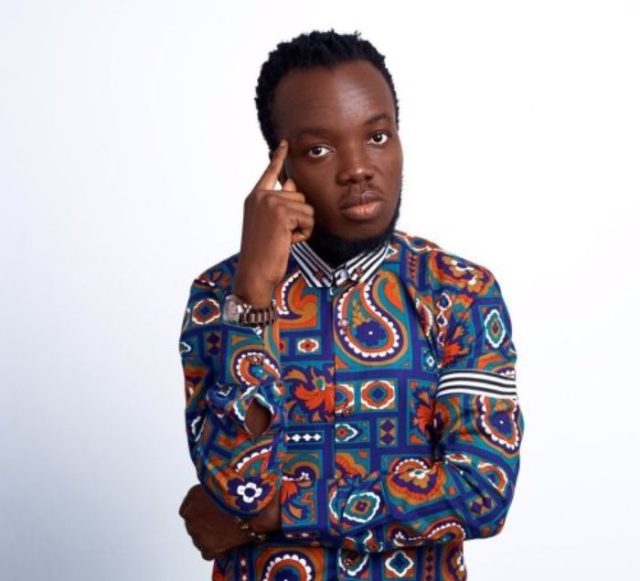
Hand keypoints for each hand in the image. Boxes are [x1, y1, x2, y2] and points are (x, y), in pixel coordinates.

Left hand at [178, 484, 250, 559]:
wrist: (250, 507)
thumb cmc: (240, 492)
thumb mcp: (222, 483)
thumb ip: (212, 491)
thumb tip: (213, 499)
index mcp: (193, 495)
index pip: (188, 506)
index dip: (200, 511)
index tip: (208, 513)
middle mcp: (191, 514)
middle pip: (193, 523)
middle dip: (204, 524)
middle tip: (220, 523)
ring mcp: (197, 532)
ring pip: (199, 539)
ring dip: (209, 537)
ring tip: (226, 533)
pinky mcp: (207, 547)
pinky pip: (207, 553)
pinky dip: (215, 551)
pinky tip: (226, 546)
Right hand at [233, 140, 313, 306]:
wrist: (254, 272)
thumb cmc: (263, 253)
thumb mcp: (269, 224)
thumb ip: (279, 204)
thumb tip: (292, 184)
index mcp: (254, 197)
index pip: (270, 172)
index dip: (279, 157)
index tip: (285, 143)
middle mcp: (261, 196)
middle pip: (299, 195)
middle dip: (299, 218)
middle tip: (281, 235)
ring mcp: (270, 203)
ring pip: (306, 208)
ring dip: (302, 227)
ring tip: (284, 240)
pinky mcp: (281, 213)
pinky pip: (308, 219)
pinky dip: (304, 234)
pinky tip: (288, 243)